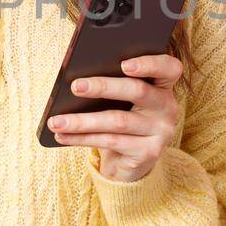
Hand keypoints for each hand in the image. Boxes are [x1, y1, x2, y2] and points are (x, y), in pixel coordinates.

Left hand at [47, 52, 182, 181]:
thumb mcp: (119, 101)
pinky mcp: (150, 152)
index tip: (124, 64)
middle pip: (138, 91)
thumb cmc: (119, 121)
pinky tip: (63, 135)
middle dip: (103, 86)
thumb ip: (112, 85)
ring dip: (82, 120)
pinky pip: (111, 142)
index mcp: (162, 86)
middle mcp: (167, 107)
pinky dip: (83, 138)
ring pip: (118, 120)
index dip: (150, 63)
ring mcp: (161, 131)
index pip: (169, 68)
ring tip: (56, 121)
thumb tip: (79, 79)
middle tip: (75, 86)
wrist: (127, 162)